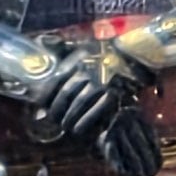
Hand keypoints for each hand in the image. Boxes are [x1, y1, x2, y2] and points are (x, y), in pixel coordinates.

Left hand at [29, 40, 145, 144]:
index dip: (47, 95)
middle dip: (57, 110)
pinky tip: (79, 129)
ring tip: (66, 126)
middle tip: (53, 120)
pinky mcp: (114, 93)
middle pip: (66, 94)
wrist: (134, 55)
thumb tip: (44, 45)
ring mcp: (101, 82)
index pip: (56, 79)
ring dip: (70, 119)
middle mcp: (88, 70)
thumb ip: (63, 53)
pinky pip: (96, 111)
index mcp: (78, 59)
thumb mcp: (83, 47)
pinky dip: (86, 122)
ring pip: (79, 104)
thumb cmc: (105, 52)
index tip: (42, 105)